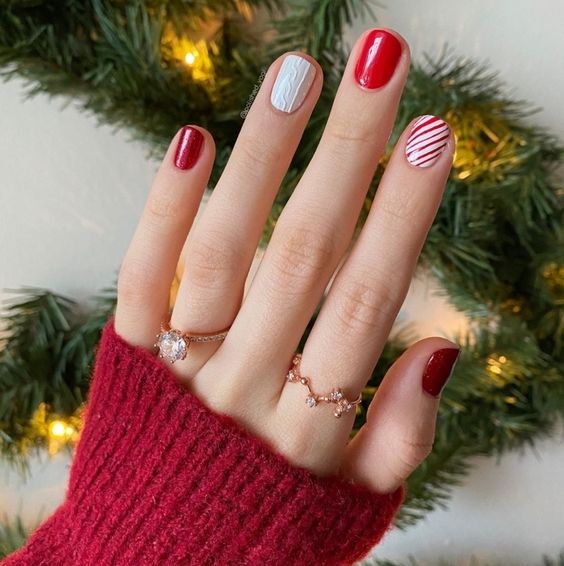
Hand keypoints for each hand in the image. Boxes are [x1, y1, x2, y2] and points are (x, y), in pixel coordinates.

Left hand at [114, 28, 457, 494]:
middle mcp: (245, 386)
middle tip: (379, 64)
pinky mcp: (127, 359)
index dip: (402, 215)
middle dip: (347, 153)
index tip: (432, 136)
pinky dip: (163, 208)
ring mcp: (180, 368)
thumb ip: (401, 436)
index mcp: (313, 425)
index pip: (367, 299)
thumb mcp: (352, 507)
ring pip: (223, 249)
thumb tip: (443, 348)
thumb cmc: (267, 531)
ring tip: (297, 74)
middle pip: (303, 254)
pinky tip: (192, 141)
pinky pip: (142, 276)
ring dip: (262, 156)